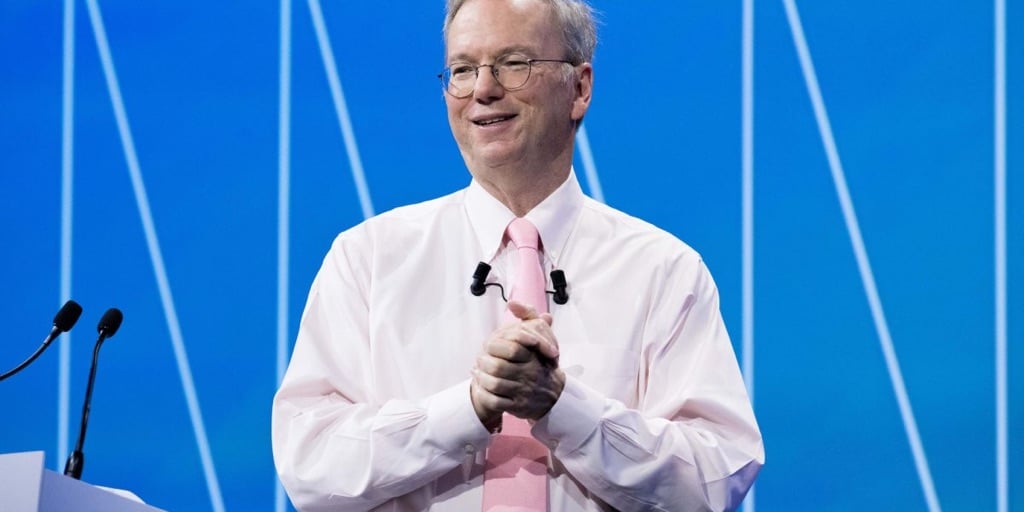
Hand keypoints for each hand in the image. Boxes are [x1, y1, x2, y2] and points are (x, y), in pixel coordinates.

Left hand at [470, 301, 565, 425]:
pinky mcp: (519, 407)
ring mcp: (524, 392)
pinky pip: (497, 402)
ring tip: (476, 373)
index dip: (494, 347)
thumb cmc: (543, 362)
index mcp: (533, 357)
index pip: (511, 349)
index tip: (487, 345)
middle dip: (484, 364)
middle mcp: (530, 374)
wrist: (555, 396)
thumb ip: (529, 315)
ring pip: (496, 385)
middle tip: (478, 360)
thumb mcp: (542, 335)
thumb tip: (512, 303)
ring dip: (482, 379)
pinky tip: (481, 388)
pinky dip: (486, 395)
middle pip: (499, 368)